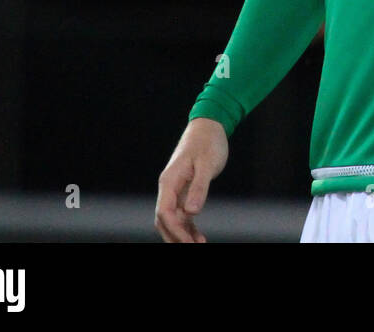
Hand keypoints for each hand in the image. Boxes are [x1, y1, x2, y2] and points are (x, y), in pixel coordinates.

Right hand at [155, 118, 228, 242]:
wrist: (209, 127)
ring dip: (183, 233)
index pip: (165, 212)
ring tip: (199, 244)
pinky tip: (198, 235)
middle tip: (194, 247)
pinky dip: (188, 226)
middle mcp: (169, 187)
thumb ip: (199, 188)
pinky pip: (182, 213)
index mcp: (169, 181)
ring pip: (173, 219)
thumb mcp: (207, 164)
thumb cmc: (208, 142)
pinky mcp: (185, 190)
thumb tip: (191, 212)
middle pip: (164, 220)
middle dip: (176, 236)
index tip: (189, 242)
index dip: (175, 230)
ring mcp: (175, 189)